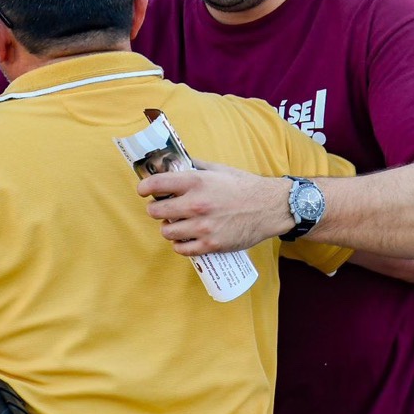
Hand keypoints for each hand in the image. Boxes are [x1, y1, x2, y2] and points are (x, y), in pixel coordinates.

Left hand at [138, 161, 293, 254]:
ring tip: (178, 224)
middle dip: (157, 209)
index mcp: (196, 182)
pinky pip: (181, 249)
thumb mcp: (218, 169)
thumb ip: (194, 167)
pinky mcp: (210, 245)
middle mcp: (196, 204)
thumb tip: (174, 164)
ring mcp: (202, 227)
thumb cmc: (244, 186)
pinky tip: (186, 237)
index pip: (156, 184)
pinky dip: (180, 244)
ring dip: (169, 228)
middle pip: (155, 211)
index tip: (144, 191)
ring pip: (166, 232)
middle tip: (164, 208)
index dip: (144, 188)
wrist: (269, 207)